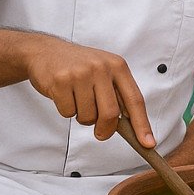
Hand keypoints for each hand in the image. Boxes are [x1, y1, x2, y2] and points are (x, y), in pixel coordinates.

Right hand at [24, 35, 153, 145]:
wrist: (45, 51)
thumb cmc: (79, 66)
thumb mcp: (105, 72)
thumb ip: (117, 94)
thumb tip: (131, 125)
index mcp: (118, 66)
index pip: (135, 100)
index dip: (142, 124)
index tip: (148, 143)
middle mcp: (102, 68)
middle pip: (111, 113)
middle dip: (106, 129)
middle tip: (101, 133)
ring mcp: (81, 74)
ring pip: (88, 116)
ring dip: (83, 117)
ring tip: (78, 100)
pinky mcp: (61, 82)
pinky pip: (68, 113)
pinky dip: (67, 111)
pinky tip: (64, 95)